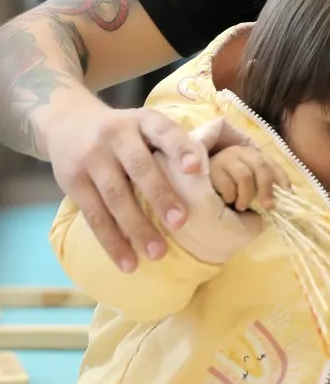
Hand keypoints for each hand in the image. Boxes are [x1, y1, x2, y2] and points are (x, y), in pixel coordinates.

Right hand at [45, 101, 204, 271]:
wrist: (66, 122)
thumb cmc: (124, 133)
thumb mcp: (145, 126)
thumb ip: (170, 146)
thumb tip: (208, 180)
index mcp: (142, 121)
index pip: (164, 132)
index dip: (180, 149)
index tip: (195, 169)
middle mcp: (115, 135)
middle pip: (140, 167)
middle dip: (161, 196)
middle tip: (180, 222)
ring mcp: (91, 158)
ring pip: (115, 196)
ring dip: (137, 228)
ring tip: (157, 254)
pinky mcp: (72, 181)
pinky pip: (94, 215)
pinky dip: (112, 241)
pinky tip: (127, 262)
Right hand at [209, 144, 288, 211]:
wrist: (199, 185)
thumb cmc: (228, 186)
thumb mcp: (248, 185)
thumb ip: (262, 187)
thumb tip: (282, 198)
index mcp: (254, 155)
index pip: (272, 164)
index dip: (282, 178)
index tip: (288, 193)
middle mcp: (241, 152)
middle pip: (261, 167)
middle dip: (267, 189)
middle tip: (267, 207)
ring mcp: (225, 157)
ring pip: (245, 176)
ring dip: (246, 196)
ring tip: (242, 206)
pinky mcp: (211, 167)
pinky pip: (227, 184)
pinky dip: (230, 196)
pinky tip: (227, 200)